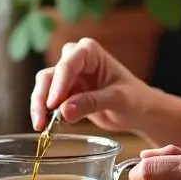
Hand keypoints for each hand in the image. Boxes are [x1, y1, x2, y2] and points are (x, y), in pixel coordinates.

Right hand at [30, 38, 151, 133]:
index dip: (58, 84)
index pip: (68, 64)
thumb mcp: (117, 99)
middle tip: (41, 120)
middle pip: (50, 75)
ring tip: (41, 126)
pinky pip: (49, 102)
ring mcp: (70, 78)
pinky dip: (45, 114)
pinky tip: (45, 127)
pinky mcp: (66, 94)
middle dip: (43, 96)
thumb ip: (91, 103)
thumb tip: (64, 111)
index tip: (53, 104)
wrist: (140, 112)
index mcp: (90, 52)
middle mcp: (76, 60)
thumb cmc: (135, 98)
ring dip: (40, 106)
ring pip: (45, 88)